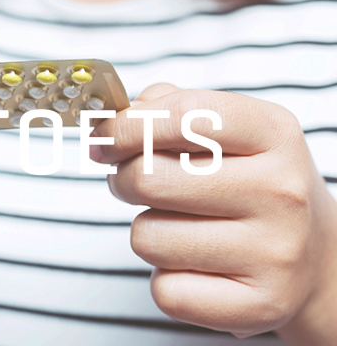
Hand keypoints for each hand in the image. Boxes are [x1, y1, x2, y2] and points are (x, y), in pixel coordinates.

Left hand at [91, 84, 336, 341]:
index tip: (102, 137)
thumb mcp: (229, 133)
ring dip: (148, 233)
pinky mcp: (259, 305)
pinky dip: (167, 281)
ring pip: (147, 238)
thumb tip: (112, 120)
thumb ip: (170, 111)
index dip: (125, 126)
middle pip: (148, 179)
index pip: (183, 115)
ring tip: (183, 229)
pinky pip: (166, 290)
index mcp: (273, 133)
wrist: (317, 256)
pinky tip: (198, 267)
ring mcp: (274, 252)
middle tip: (134, 183)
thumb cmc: (250, 185)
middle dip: (123, 180)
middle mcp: (280, 191)